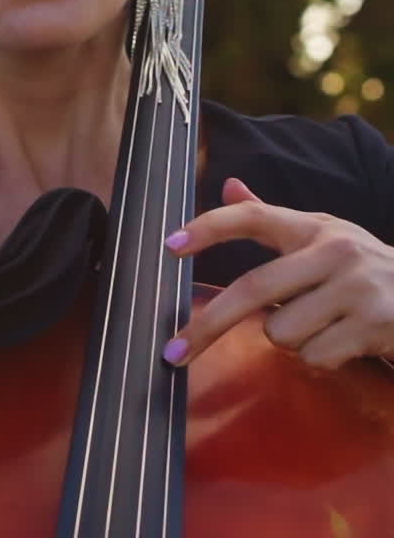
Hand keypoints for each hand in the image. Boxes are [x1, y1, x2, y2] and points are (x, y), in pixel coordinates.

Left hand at [162, 177, 393, 369]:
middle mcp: (333, 251)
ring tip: (320, 323)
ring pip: (282, 331)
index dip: (209, 227)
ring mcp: (354, 289)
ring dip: (289, 338)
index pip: (253, 216)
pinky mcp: (371, 326)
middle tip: (172, 352)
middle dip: (208, 324)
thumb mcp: (322, 233)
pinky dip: (319, 357)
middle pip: (255, 288)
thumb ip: (271, 216)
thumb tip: (228, 183)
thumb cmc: (361, 266)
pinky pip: (314, 357)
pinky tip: (341, 340)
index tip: (170, 244)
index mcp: (312, 226)